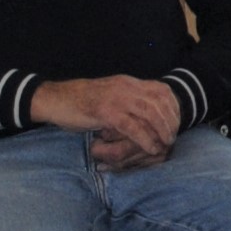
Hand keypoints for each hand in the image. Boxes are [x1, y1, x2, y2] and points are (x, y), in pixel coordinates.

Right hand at [31, 76, 181, 164]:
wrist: (54, 99)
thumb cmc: (80, 101)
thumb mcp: (109, 96)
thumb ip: (127, 100)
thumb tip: (147, 114)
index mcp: (128, 82)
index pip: (161, 89)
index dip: (173, 107)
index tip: (176, 122)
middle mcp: (125, 87)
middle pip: (160, 101)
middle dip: (171, 120)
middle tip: (172, 137)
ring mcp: (115, 98)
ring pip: (150, 112)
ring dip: (161, 130)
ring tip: (165, 144)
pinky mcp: (104, 111)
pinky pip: (132, 126)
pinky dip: (145, 138)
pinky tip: (151, 148)